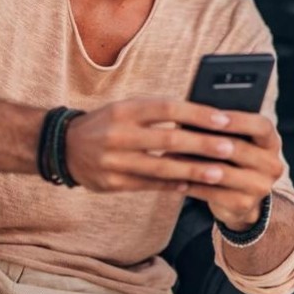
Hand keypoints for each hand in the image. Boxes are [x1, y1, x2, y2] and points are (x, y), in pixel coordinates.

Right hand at [63, 99, 279, 226]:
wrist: (62, 147)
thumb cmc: (110, 123)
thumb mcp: (128, 108)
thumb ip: (160, 111)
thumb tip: (204, 116)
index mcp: (125, 109)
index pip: (168, 108)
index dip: (197, 114)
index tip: (225, 119)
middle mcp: (118, 134)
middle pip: (168, 139)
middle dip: (202, 145)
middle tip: (231, 148)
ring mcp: (113, 161)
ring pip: (160, 167)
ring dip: (192, 171)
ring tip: (219, 173)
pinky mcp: (110, 183)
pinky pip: (147, 185)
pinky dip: (171, 185)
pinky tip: (191, 185)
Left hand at [178, 110, 282, 230]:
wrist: (241, 199)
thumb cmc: (231, 160)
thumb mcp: (235, 142)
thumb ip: (220, 129)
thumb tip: (190, 114)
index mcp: (271, 142)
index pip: (261, 126)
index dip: (238, 120)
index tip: (213, 115)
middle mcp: (272, 164)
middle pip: (240, 149)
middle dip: (207, 142)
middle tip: (179, 135)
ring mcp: (260, 187)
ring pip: (223, 173)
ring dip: (192, 165)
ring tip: (168, 157)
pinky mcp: (244, 205)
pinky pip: (212, 193)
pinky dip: (191, 185)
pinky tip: (174, 179)